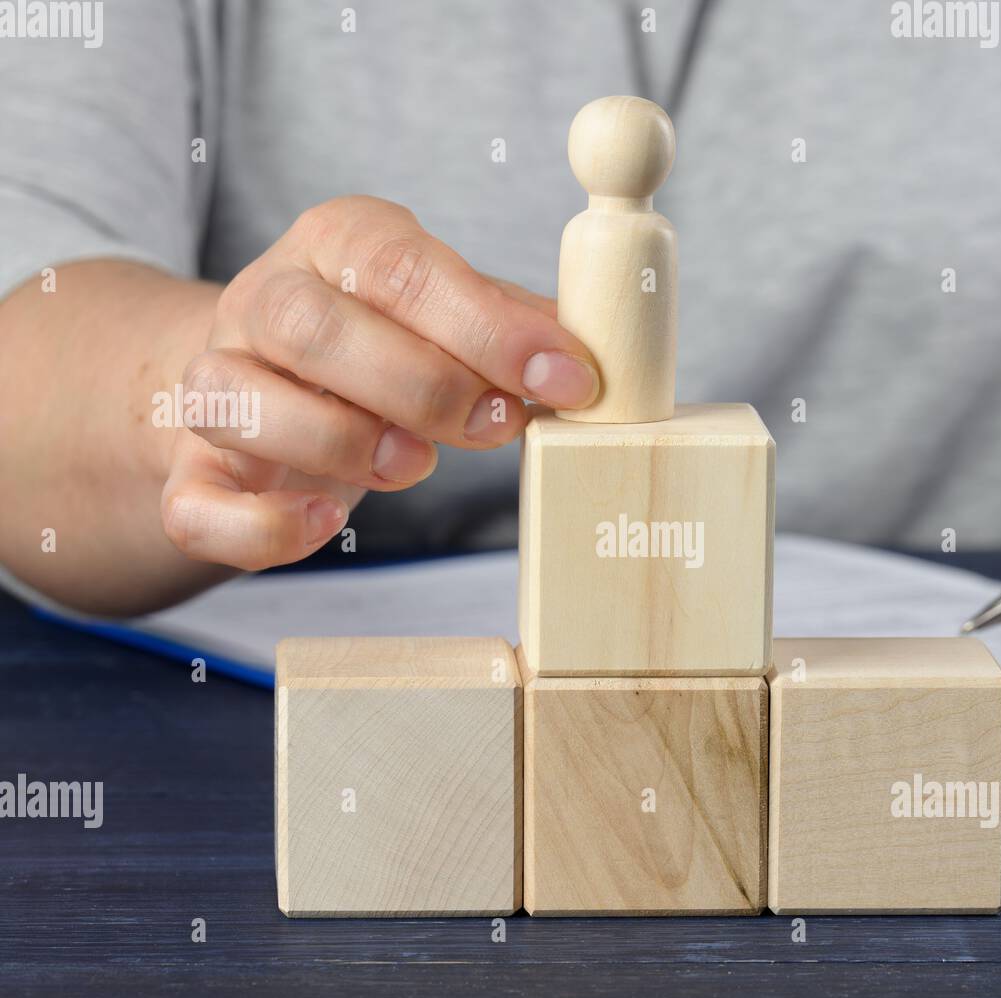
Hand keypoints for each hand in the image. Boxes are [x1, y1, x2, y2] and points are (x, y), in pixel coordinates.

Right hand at [161, 196, 597, 569]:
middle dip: (422, 385)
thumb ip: (507, 328)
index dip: (490, 329)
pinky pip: (199, 507)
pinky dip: (263, 526)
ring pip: (240, 401)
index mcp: (335, 245)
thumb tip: (586, 354)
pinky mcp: (192, 474)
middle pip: (315, 327)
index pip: (401, 268)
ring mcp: (214, 386)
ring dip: (341, 440)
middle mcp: (261, 304)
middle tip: (498, 427)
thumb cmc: (376, 346)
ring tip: (415, 464)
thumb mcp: (444, 316)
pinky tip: (325, 523)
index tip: (567, 379)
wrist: (263, 383)